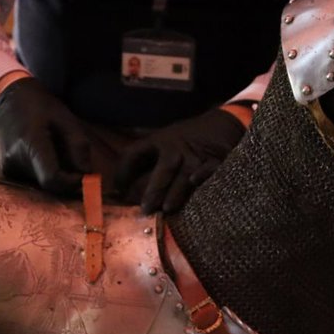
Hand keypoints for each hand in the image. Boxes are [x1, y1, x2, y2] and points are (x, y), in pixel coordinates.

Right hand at [0, 76, 92, 194]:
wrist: (8, 100)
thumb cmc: (40, 106)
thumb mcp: (66, 119)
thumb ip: (78, 146)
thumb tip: (88, 174)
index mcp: (31, 143)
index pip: (51, 179)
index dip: (70, 183)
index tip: (83, 176)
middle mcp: (16, 159)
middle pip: (48, 184)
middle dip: (66, 180)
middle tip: (76, 165)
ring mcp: (9, 167)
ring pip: (41, 184)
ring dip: (56, 176)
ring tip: (57, 153)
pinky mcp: (8, 171)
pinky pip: (33, 180)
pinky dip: (45, 173)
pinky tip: (45, 156)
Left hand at [114, 107, 246, 213]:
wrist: (220, 124)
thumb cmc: (181, 143)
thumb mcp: (157, 145)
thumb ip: (135, 166)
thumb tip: (113, 193)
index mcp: (158, 142)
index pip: (135, 153)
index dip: (124, 171)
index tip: (116, 192)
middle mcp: (177, 147)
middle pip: (165, 167)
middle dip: (156, 188)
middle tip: (146, 208)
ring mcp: (197, 154)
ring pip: (185, 172)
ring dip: (176, 190)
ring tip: (167, 207)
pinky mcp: (215, 160)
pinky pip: (210, 168)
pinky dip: (203, 174)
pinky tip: (194, 182)